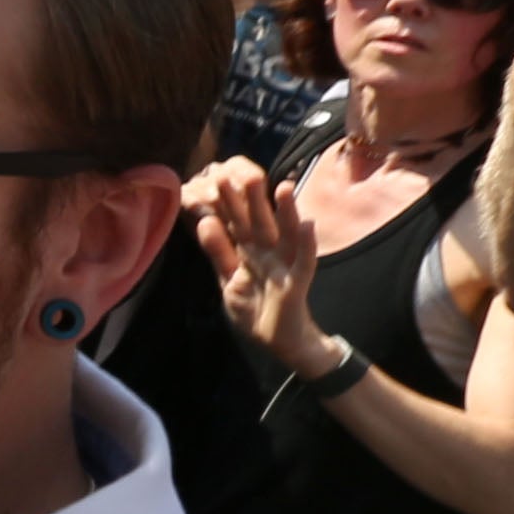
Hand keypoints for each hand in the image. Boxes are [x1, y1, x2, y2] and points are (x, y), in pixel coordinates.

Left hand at [188, 163, 324, 367]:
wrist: (275, 340)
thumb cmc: (253, 307)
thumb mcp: (228, 279)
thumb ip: (218, 252)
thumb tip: (204, 221)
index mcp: (247, 251)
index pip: (236, 222)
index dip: (227, 202)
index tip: (214, 178)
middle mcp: (268, 252)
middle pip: (259, 222)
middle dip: (252, 200)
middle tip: (242, 173)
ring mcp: (285, 265)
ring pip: (286, 235)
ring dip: (286, 212)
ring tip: (283, 187)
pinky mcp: (298, 283)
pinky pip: (304, 262)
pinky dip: (307, 245)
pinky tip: (309, 225)